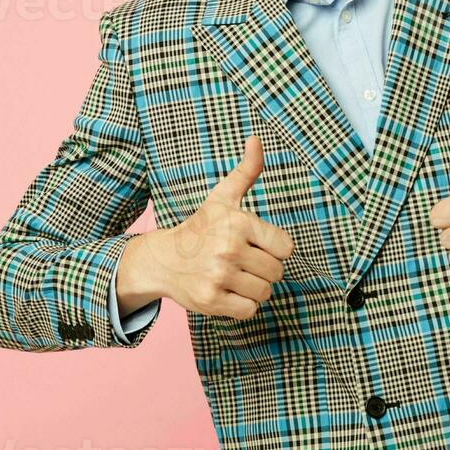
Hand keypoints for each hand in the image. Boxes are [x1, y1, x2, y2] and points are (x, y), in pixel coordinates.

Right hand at [142, 135, 294, 319]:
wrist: (163, 258)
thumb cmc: (201, 227)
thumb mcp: (223, 197)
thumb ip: (246, 170)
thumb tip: (256, 139)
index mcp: (239, 222)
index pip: (286, 247)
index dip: (274, 248)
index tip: (255, 244)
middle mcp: (229, 249)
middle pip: (276, 272)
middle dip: (264, 269)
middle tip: (242, 262)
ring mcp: (219, 276)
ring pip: (265, 292)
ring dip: (254, 288)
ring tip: (234, 276)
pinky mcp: (211, 301)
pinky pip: (249, 310)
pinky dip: (243, 304)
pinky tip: (228, 291)